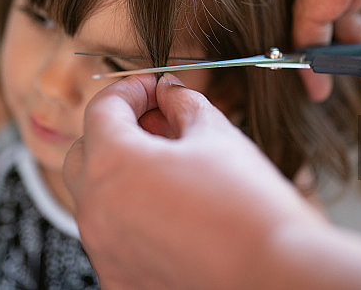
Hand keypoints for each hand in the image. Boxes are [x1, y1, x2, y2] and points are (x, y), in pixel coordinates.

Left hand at [63, 74, 321, 289]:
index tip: (153, 89)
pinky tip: (170, 211)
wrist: (274, 274)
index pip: (102, 109)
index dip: (130, 89)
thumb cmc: (248, 206)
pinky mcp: (119, 281)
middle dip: (117, 131)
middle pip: (86, 153)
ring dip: (122, 174)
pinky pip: (111, 238)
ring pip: (96, 198)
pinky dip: (130, 217)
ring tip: (170, 169)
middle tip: (158, 124)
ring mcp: (104, 251)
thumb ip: (183, 104)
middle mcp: (96, 210)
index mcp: (113, 164)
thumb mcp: (215, 135)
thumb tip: (171, 93)